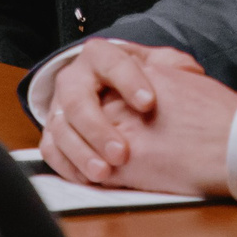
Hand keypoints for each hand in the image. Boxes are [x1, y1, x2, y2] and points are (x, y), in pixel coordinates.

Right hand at [40, 39, 183, 183]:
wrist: (116, 91)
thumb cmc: (143, 81)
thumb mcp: (162, 66)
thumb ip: (174, 67)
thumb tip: (186, 75)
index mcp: (100, 56)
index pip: (111, 63)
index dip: (128, 82)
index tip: (148, 104)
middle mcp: (74, 78)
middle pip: (77, 100)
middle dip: (97, 129)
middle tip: (121, 153)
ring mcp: (60, 106)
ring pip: (60, 128)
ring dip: (81, 153)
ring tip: (105, 174)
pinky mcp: (53, 132)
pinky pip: (51, 150)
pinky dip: (67, 166)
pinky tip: (89, 179)